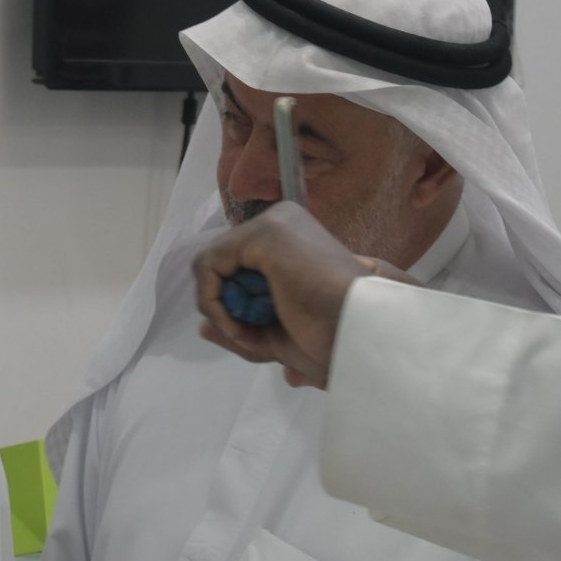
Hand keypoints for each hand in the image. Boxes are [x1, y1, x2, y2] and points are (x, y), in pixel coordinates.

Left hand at [193, 203, 415, 388]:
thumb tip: (202, 326)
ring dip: (221, 311)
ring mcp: (272, 222)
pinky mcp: (263, 233)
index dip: (235, 309)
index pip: (235, 269)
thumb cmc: (331, 339)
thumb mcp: (274, 336)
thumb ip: (238, 327)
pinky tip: (244, 325)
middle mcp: (280, 221)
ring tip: (252, 333)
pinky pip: (208, 266)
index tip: (257, 336)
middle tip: (254, 336)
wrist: (359, 337)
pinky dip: (214, 304)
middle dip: (227, 309)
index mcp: (289, 240)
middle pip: (221, 266)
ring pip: (209, 266)